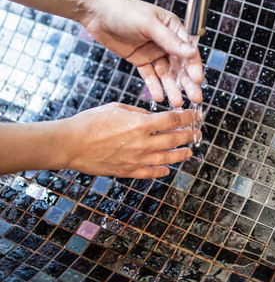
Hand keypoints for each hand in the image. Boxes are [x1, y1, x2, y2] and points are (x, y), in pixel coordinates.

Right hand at [61, 103, 198, 177]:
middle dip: (188, 135)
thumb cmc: (91, 122)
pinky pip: (149, 173)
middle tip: (196, 133)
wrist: (71, 144)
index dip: (185, 117)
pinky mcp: (127, 171)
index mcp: (141, 124)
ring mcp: (136, 160)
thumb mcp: (117, 108)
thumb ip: (138, 113)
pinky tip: (167, 169)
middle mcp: (143, 143)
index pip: (172, 120)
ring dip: (180, 154)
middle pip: (174, 139)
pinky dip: (161, 172)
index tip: (192, 115)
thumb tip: (152, 117)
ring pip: (167, 158)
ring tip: (189, 152)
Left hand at [82, 0, 202, 106]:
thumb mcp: (149, 25)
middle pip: (179, 64)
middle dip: (187, 82)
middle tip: (195, 98)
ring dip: (172, 87)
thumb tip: (191, 52)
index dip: (193, 66)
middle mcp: (165, 40)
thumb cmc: (124, 11)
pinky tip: (159, 97)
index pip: (187, 49)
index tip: (197, 80)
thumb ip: (170, 40)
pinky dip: (154, 86)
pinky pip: (149, 75)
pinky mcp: (140, 59)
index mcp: (172, 27)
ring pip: (165, 73)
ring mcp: (152, 51)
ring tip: (177, 103)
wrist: (96, 13)